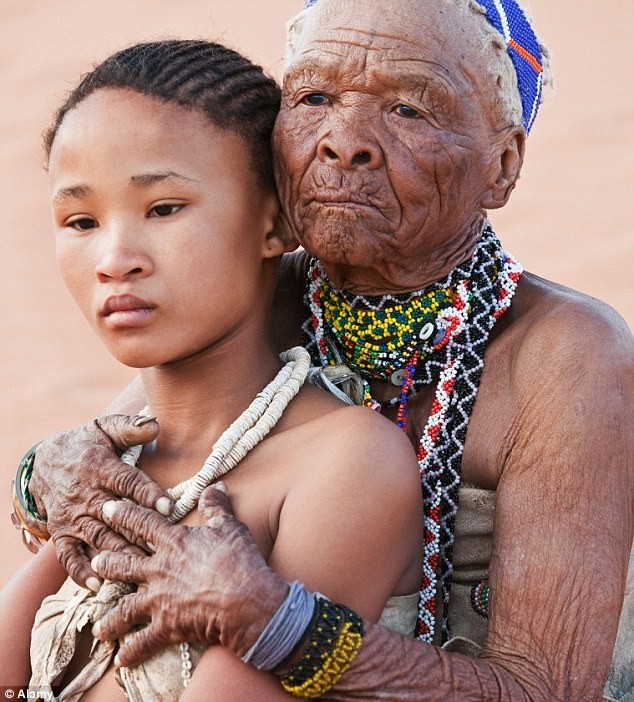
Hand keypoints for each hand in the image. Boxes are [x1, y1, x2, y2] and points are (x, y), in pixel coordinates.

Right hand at [29, 414, 169, 589]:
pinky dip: (80, 572)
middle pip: (116, 517)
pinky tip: (98, 585)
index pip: (128, 482)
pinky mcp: (60, 532)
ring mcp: (71, 515)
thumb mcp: (105, 429)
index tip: (169, 507)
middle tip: (164, 548)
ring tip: (142, 569)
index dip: (149, 494)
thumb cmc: (86, 444)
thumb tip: (156, 425)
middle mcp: (85, 493)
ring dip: (119, 555)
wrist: (44, 461)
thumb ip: (130, 427)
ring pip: (98, 538)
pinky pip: (68, 555)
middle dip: (140, 533)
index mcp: (99, 466)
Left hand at [92, 484, 287, 666]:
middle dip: (107, 563)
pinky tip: (121, 658)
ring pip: (125, 607)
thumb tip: (216, 486)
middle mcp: (159, 569)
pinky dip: (132, 652)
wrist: (245, 599)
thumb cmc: (238, 560)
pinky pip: (143, 641)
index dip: (124, 514)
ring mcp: (159, 599)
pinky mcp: (166, 625)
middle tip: (96, 562)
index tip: (106, 507)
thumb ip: (216, 506)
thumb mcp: (229, 527)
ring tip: (98, 625)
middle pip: (124, 564)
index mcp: (173, 542)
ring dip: (110, 616)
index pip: (142, 523)